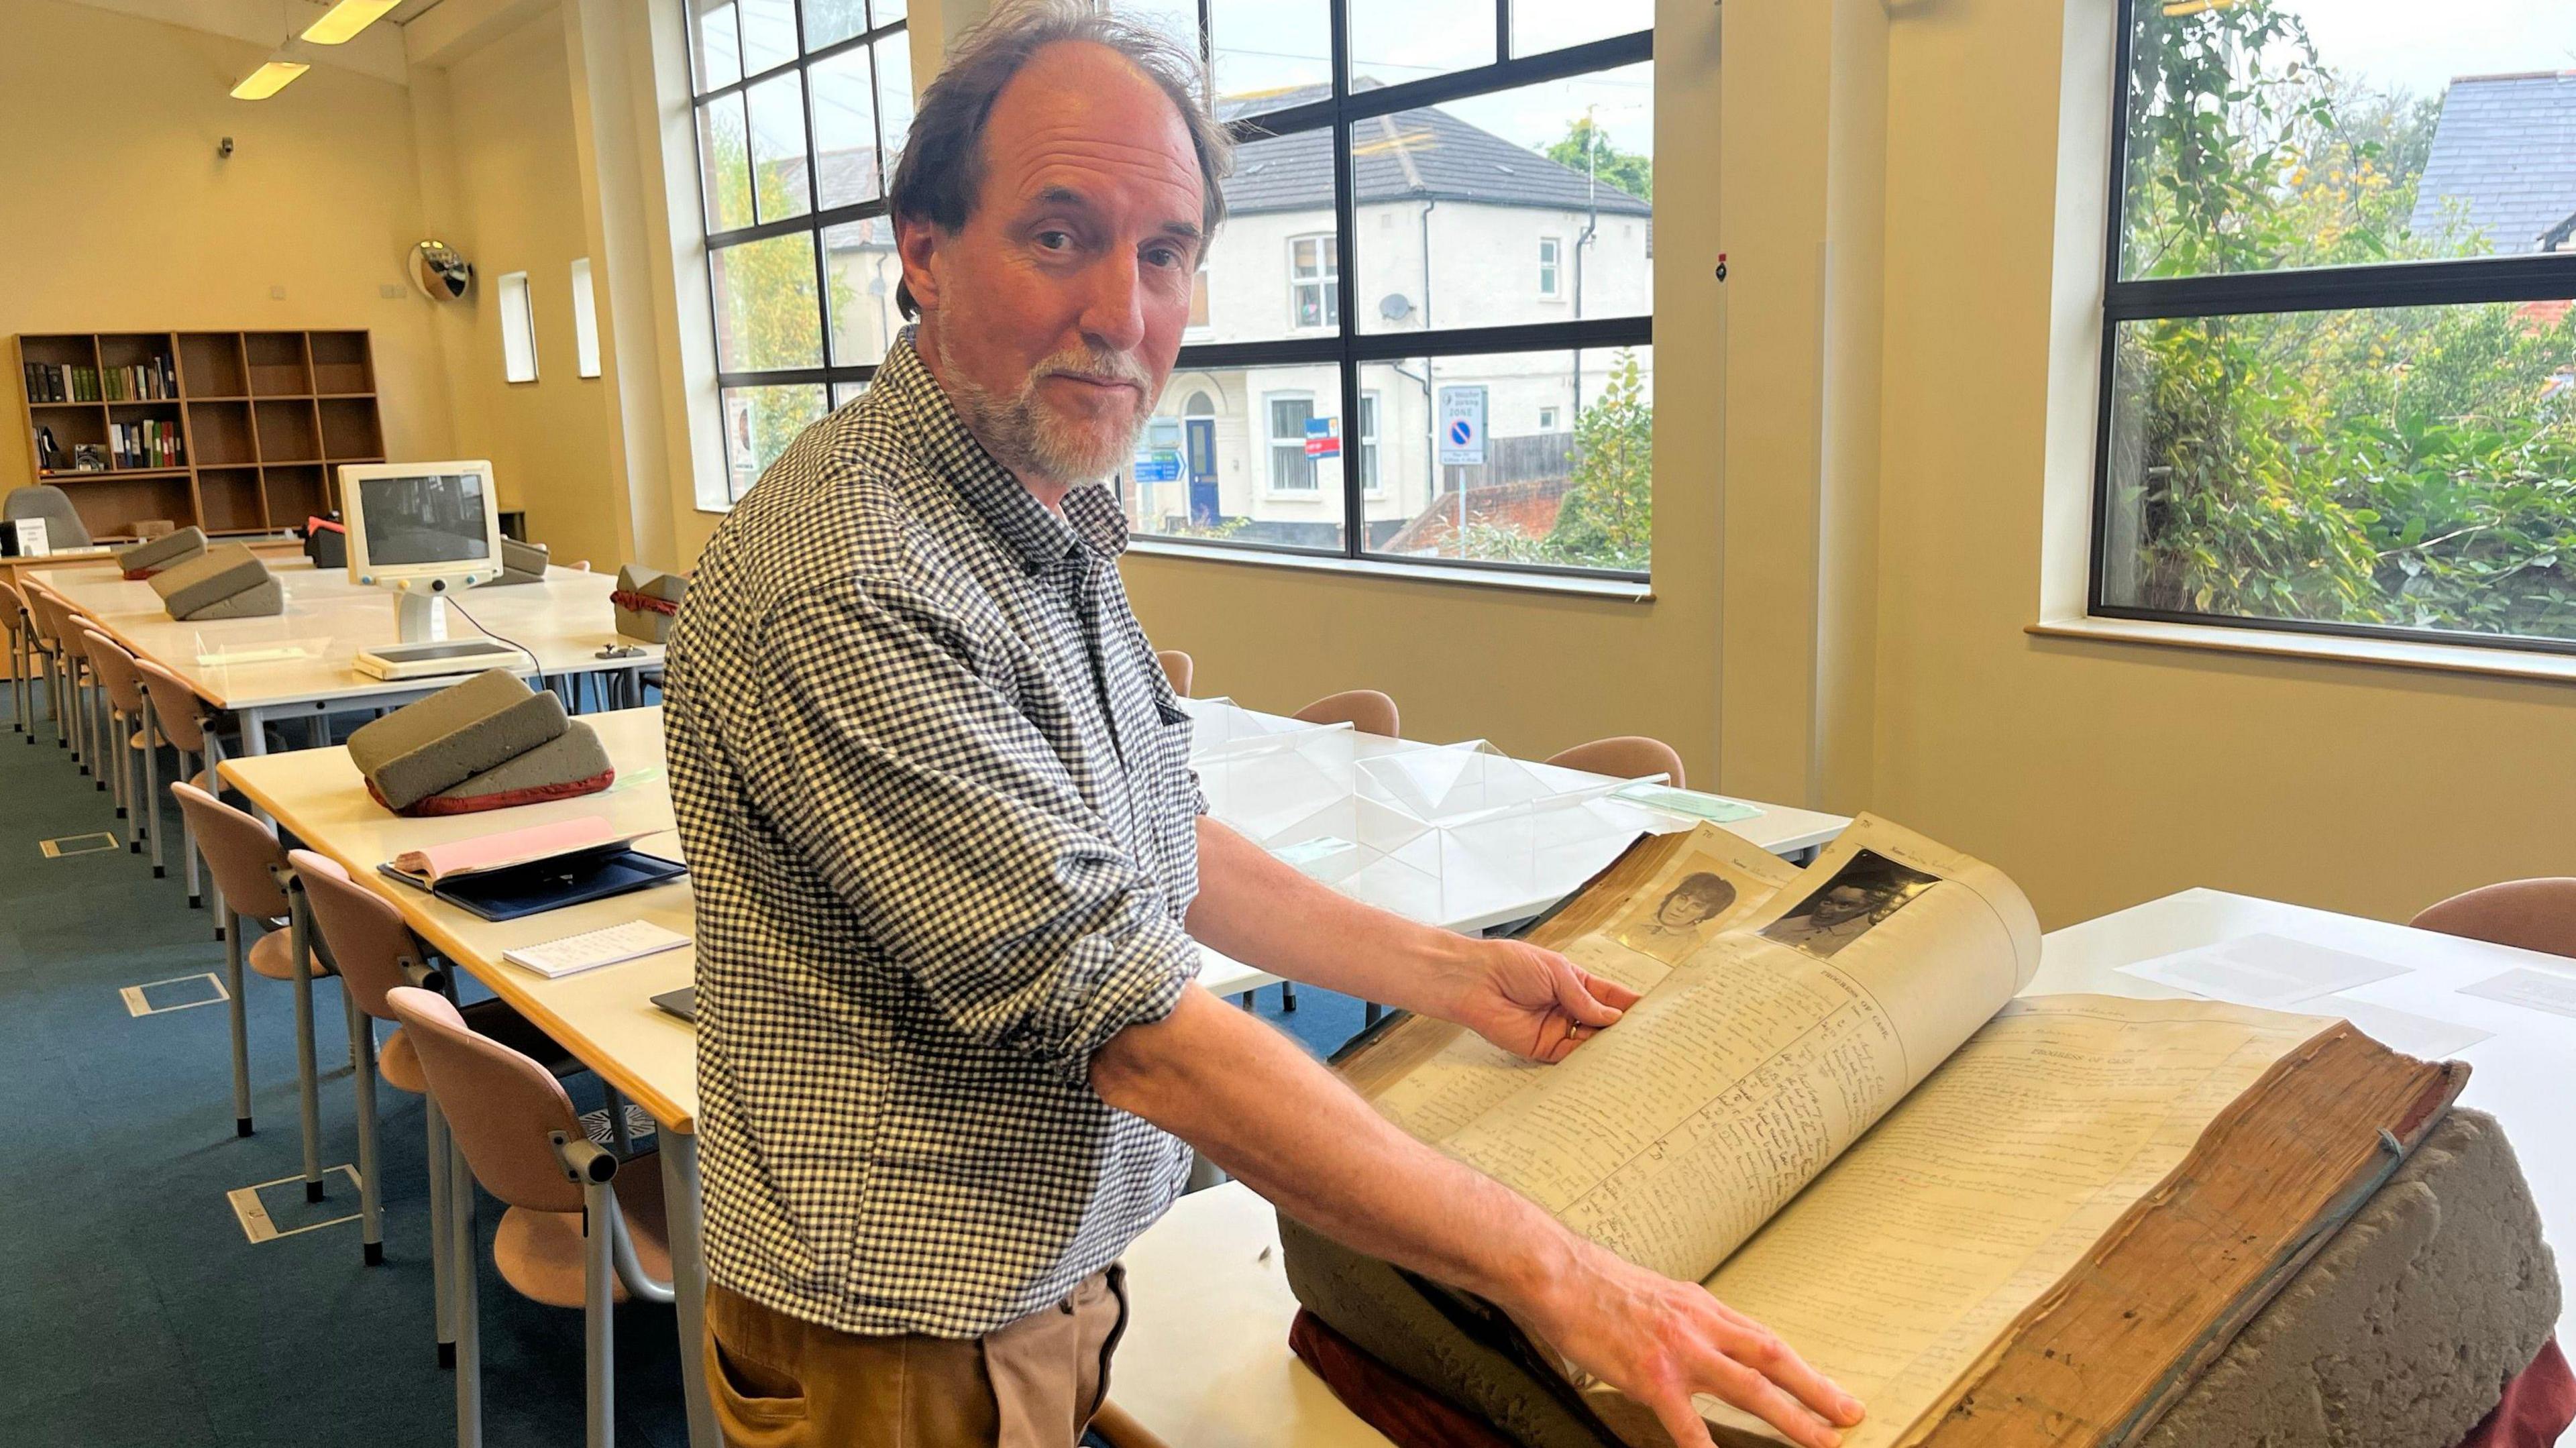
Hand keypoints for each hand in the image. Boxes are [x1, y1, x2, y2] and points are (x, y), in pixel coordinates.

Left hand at [1429, 936, 1639, 1062]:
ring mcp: (1558, 1030)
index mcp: (1578, 985)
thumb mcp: (1557, 973)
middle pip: (1605, 1025)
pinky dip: (1587, 1064)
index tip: (1657, 1016)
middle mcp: (1571, 1009)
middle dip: (1626, 1034)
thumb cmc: (1511, 964)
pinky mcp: (1543, 1049)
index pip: (1612, 997)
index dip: (1633, 1006)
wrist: (1474, 981)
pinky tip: (1604, 1066)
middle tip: (1652, 1045)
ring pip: (1591, 1045)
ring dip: (1609, 1051)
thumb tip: (1615, 1018)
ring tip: (1635, 1059)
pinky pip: (1570, 1060)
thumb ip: (1585, 998)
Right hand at [1524, 1238, 1863, 1447]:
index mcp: (1702, 1307)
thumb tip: (1708, 1343)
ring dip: (1790, 1417)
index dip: (1803, 1368)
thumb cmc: (1596, 1285)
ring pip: (1748, 1387)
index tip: (1831, 1391)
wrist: (1556, 1272)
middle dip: (1816, 1390)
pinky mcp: (1649, 1374)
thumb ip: (1687, 1322)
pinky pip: (1686, 1423)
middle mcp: (1699, 1325)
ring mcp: (1677, 1350)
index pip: (1765, 1340)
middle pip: (1773, 1358)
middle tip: (1850, 1415)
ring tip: (1820, 1442)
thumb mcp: (1657, 1296)